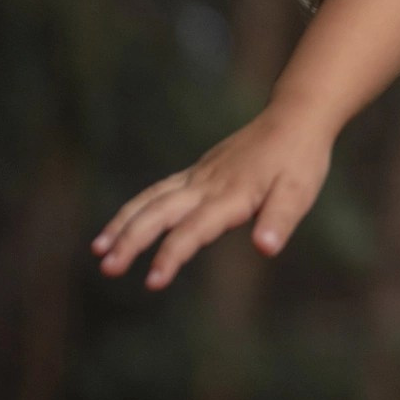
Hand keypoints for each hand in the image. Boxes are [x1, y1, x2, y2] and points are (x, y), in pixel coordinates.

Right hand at [93, 106, 331, 288]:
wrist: (294, 118)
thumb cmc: (300, 159)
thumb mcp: (299, 191)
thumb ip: (280, 219)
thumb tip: (265, 247)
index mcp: (230, 196)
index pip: (194, 230)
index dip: (172, 256)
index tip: (152, 281)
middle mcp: (206, 185)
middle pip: (159, 214)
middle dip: (131, 241)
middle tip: (107, 269)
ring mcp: (198, 177)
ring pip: (150, 200)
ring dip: (123, 224)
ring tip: (98, 250)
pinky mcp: (197, 172)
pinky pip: (157, 190)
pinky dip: (134, 208)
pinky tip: (121, 224)